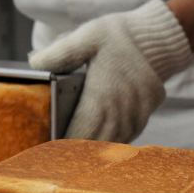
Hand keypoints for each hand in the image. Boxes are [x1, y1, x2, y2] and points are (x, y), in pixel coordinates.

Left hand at [29, 0, 192, 142]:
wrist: (160, 37)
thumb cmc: (119, 36)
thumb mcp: (86, 37)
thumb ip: (58, 53)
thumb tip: (33, 63)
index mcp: (101, 98)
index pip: (77, 136)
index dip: (60, 147)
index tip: (47, 151)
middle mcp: (120, 114)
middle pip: (92, 147)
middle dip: (73, 154)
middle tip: (54, 156)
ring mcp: (134, 119)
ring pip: (109, 146)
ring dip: (91, 151)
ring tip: (72, 155)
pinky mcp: (142, 118)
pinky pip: (123, 139)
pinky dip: (107, 143)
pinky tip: (94, 142)